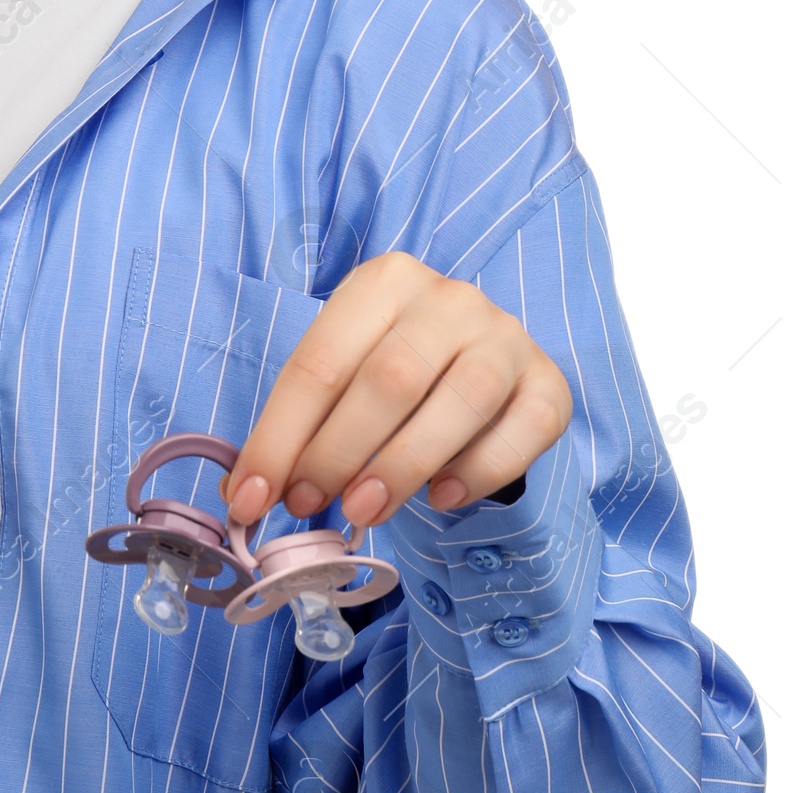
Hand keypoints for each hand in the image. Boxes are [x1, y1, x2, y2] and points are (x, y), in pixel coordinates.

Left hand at [220, 252, 571, 530]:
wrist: (482, 361)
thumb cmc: (395, 370)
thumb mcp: (343, 376)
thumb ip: (301, 425)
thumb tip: (243, 494)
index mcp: (385, 282)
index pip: (321, 361)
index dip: (280, 435)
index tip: (251, 496)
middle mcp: (451, 299)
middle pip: (389, 377)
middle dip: (338, 450)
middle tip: (308, 505)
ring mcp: (507, 338)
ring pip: (461, 400)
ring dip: (403, 464)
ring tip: (364, 510)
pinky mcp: (549, 385)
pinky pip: (521, 430)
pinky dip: (479, 471)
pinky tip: (441, 497)